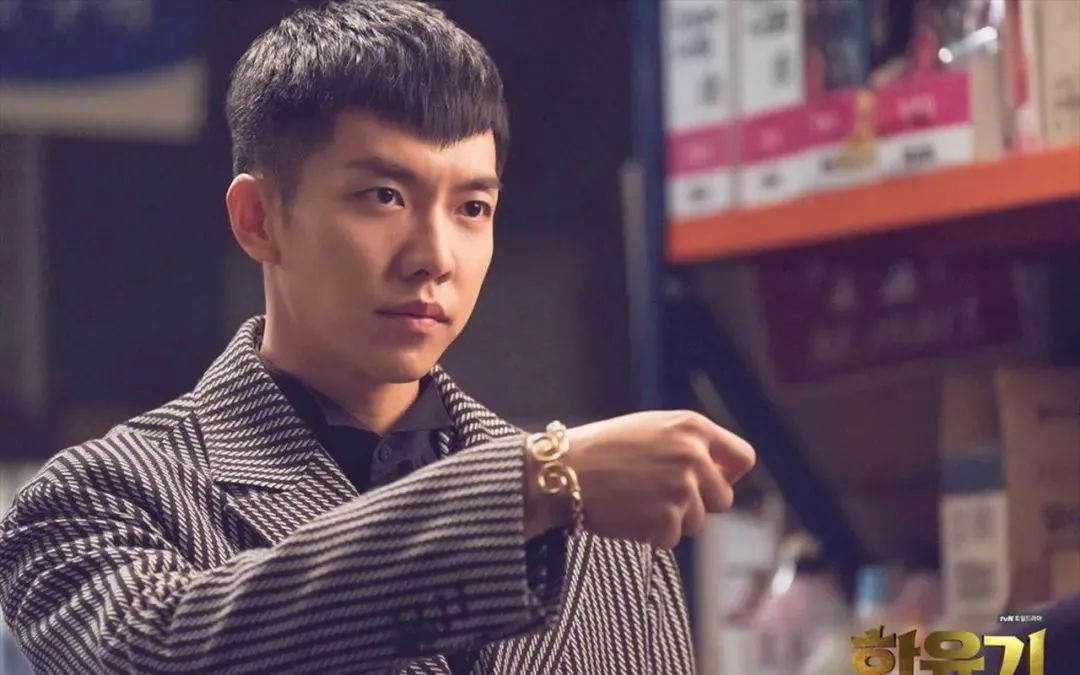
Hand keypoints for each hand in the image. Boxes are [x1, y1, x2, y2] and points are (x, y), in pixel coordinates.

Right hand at [524, 410, 755, 547]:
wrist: (562, 472)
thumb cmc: (601, 448)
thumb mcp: (651, 428)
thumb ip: (689, 444)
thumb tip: (723, 476)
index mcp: (692, 427)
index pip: (743, 457)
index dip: (727, 474)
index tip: (712, 482)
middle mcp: (693, 456)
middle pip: (723, 499)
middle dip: (698, 503)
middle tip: (661, 497)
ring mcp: (682, 489)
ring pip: (698, 522)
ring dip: (672, 519)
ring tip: (637, 501)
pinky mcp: (667, 519)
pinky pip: (673, 538)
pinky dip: (652, 533)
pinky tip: (628, 514)